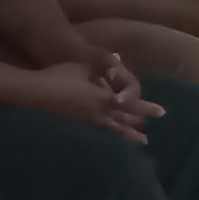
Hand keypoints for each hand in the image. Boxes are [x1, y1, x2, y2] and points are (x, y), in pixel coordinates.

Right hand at [17, 57, 158, 138]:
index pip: (131, 105)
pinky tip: (110, 131)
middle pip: (123, 122)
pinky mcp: (77, 122)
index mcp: (104, 99)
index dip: (147, 108)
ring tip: (138, 140)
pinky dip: (110, 129)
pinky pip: (99, 127)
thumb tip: (117, 59)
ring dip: (125, 133)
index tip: (162, 113)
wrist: (36, 93)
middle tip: (148, 137)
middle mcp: (99, 113)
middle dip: (136, 127)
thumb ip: (102, 66)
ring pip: (112, 128)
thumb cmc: (61, 76)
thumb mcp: (84, 68)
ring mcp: (87, 120)